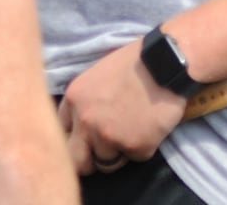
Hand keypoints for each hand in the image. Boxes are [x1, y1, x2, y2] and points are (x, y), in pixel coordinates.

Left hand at [57, 37, 186, 174]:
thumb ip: (83, 103)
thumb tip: (77, 127)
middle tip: (104, 150)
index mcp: (74, 100)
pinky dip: (143, 146)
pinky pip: (135, 157)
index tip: (84, 141)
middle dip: (90, 159)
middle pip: (77, 161)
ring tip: (132, 129)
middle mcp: (86, 121)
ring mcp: (110, 136)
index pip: (60, 134)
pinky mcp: (135, 147)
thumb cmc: (132, 62)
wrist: (165, 62)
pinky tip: (149, 125)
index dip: (74, 140)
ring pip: (107, 163)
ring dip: (118, 152)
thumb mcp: (95, 76)